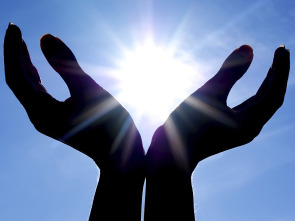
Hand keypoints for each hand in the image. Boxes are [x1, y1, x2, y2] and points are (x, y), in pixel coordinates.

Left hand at [4, 24, 143, 172]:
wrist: (119, 155)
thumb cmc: (109, 126)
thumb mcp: (89, 91)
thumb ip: (67, 64)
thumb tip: (45, 37)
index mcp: (41, 112)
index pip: (17, 76)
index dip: (12, 51)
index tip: (14, 27)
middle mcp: (39, 117)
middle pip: (18, 81)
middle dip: (14, 55)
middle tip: (14, 29)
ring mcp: (47, 119)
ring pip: (27, 88)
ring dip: (23, 65)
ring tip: (20, 44)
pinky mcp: (56, 118)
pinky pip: (38, 95)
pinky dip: (35, 78)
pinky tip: (35, 68)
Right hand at [147, 44, 289, 174]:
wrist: (170, 153)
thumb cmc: (188, 125)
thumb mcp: (210, 94)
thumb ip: (229, 71)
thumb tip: (249, 48)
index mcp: (249, 124)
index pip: (274, 93)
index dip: (281, 70)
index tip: (282, 48)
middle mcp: (248, 129)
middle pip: (271, 99)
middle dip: (277, 75)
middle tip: (281, 52)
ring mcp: (238, 130)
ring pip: (259, 104)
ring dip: (267, 84)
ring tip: (272, 66)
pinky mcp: (228, 128)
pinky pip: (248, 108)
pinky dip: (253, 94)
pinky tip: (251, 87)